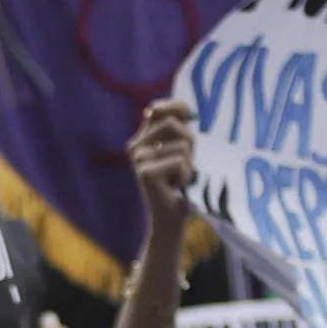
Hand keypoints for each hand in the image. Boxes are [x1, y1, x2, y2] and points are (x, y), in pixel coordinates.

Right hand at [129, 98, 194, 229]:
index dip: (177, 108)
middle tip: (185, 164)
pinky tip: (178, 187)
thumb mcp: (183, 153)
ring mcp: (138, 159)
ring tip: (180, 179)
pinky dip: (187, 175)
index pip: (159, 109)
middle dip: (189, 143)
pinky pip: (180, 161)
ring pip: (181, 145)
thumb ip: (180, 132)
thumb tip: (187, 113)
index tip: (191, 118)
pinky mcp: (145, 173)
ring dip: (189, 164)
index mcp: (142, 138)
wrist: (171, 220)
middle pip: (172, 123)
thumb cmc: (181, 185)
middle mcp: (135, 146)